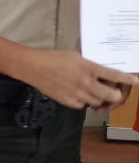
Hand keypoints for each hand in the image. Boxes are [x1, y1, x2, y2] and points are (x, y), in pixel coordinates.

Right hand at [22, 50, 136, 109]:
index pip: (114, 75)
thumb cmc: (54, 58)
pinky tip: (79, 94)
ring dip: (100, 98)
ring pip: (98, 102)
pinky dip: (85, 101)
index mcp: (89, 68)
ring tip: (94, 91)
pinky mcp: (69, 102)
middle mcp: (86, 83)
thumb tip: (100, 72)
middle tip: (113, 91)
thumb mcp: (76, 57)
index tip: (135, 81)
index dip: (127, 80)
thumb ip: (89, 65)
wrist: (34, 68)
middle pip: (111, 96)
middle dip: (115, 95)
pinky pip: (84, 105)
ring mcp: (78, 94)